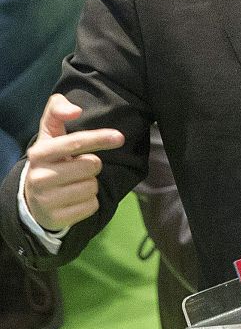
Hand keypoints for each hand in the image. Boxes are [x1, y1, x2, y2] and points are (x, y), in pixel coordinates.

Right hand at [24, 95, 124, 231]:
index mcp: (39, 153)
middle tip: (77, 168)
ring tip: (73, 184)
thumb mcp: (49, 133)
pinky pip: (91, 206)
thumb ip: (56, 109)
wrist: (33, 198)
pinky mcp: (56, 219)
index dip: (99, 138)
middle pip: (91, 165)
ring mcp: (46, 200)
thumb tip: (74, 110)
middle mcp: (39, 177)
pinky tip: (74, 199)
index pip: (75, 142)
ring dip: (90, 184)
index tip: (119, 137)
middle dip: (91, 165)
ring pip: (92, 187)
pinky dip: (89, 202)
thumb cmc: (51, 159)